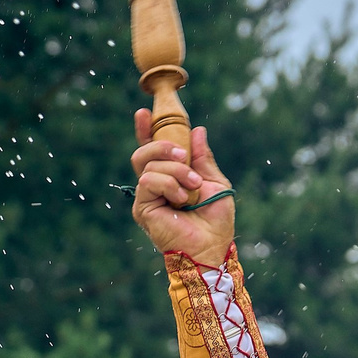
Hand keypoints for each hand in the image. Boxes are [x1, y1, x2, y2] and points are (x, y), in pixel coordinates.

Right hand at [129, 112, 235, 264]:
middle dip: (162, 146)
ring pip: (149, 166)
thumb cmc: (215, 220)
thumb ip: (203, 158)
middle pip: (144, 152)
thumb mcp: (214, 181)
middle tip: (182, 154)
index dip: (146, 131)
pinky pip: (148, 181)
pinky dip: (169, 185)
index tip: (144, 112)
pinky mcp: (142, 208)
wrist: (212, 245)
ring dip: (176, 171)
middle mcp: (155, 185)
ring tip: (193, 187)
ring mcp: (146, 197)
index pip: (153, 150)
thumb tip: (198, 131)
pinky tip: (182, 199)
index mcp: (170, 177)